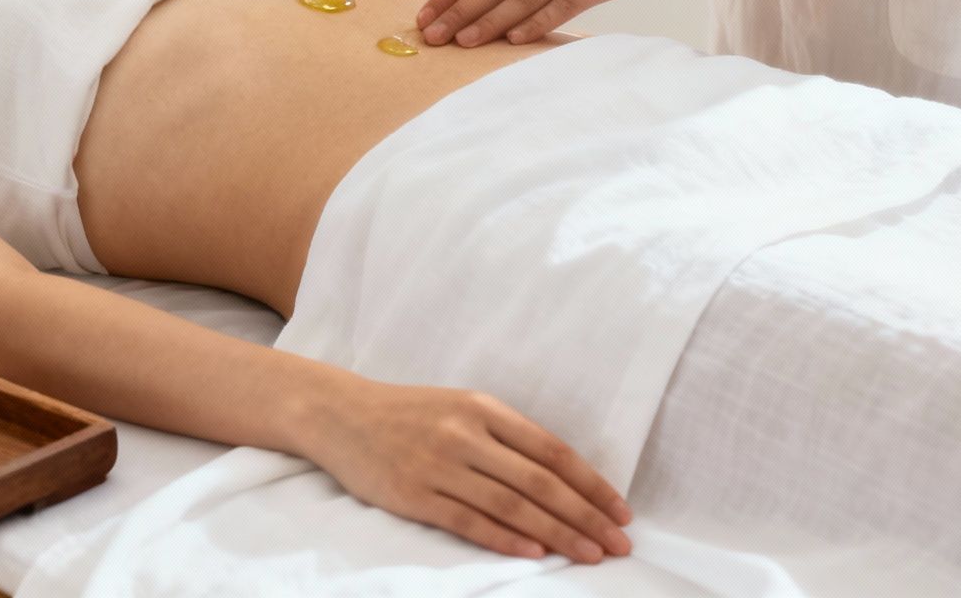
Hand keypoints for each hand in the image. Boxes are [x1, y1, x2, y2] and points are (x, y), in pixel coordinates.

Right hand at [303, 377, 633, 562]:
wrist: (340, 415)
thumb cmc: (409, 412)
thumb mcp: (461, 406)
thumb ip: (505, 435)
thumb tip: (562, 478)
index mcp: (483, 407)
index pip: (551, 450)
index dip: (590, 483)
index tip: (620, 510)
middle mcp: (464, 434)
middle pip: (539, 483)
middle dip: (585, 516)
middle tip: (619, 543)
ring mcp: (438, 466)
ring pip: (511, 506)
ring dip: (557, 535)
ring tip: (590, 555)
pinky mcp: (414, 495)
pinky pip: (469, 522)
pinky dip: (506, 540)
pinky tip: (536, 555)